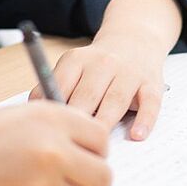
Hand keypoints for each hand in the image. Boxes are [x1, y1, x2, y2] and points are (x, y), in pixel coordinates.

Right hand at [0, 102, 110, 185]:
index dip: (93, 149)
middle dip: (91, 178)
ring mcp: (44, 175)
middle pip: (103, 171)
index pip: (101, 137)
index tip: (80, 154)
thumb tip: (88, 153)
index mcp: (50, 113)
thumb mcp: (18, 119)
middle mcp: (53, 142)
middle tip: (68, 177)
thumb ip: (54, 130)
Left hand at [31, 38, 165, 140]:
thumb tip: (35, 114)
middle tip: (73, 146)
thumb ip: (58, 87)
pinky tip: (136, 135)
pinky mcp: (151, 84)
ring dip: (106, 122)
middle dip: (79, 120)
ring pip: (115, 100)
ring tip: (100, 145)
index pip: (61, 84)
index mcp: (77, 59)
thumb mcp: (73, 66)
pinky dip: (144, 120)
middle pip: (87, 95)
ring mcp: (129, 72)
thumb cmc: (97, 64)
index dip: (55, 110)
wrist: (134, 39)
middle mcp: (103, 63)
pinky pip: (149, 103)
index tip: (50, 131)